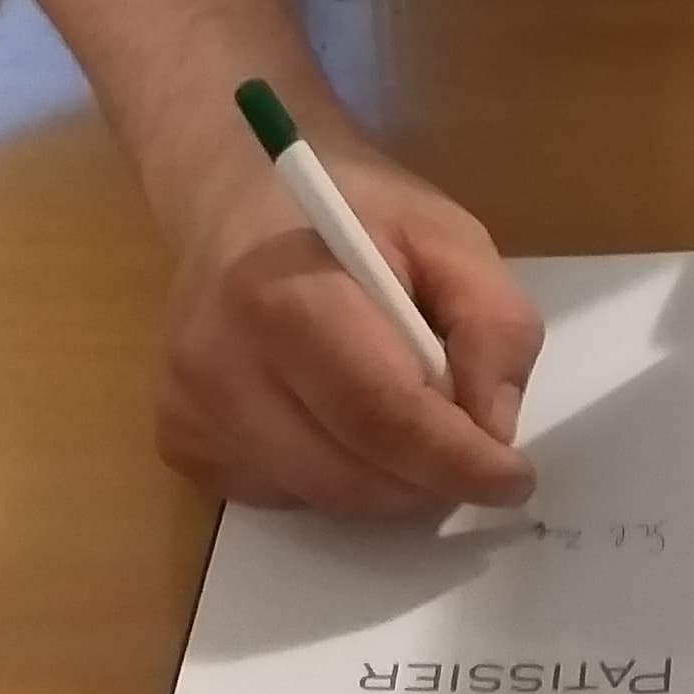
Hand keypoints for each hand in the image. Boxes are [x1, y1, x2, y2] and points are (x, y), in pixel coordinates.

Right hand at [149, 129, 544, 515]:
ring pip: (320, 498)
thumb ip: (492, 323)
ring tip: (404, 420)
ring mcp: (189, 410)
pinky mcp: (180, 441)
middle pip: (352, 474)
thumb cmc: (353, 212)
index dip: (456, 460)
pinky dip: (333, 478)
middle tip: (470, 449)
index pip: (382, 414)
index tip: (513, 480)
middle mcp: (220, 364)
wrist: (242, 195)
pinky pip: (282, 496)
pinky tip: (338, 417)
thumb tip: (493, 428)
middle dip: (429, 479)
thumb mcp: (449, 235)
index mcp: (286, 297)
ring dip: (385, 483)